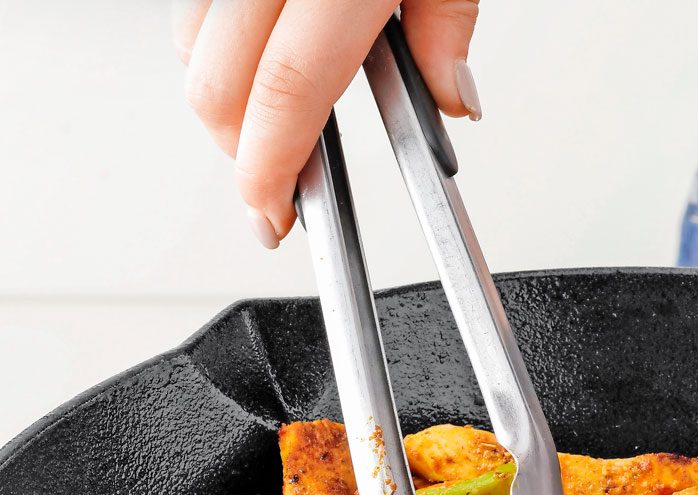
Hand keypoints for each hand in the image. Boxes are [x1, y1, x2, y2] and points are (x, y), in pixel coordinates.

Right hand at [173, 0, 481, 247]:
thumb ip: (445, 25)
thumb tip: (452, 100)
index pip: (286, 94)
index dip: (271, 169)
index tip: (275, 218)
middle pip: (220, 85)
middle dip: (241, 155)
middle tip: (279, 191)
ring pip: (191, 46)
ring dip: (223, 104)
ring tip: (275, 132)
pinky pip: (193, 9)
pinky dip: (215, 52)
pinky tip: (257, 66)